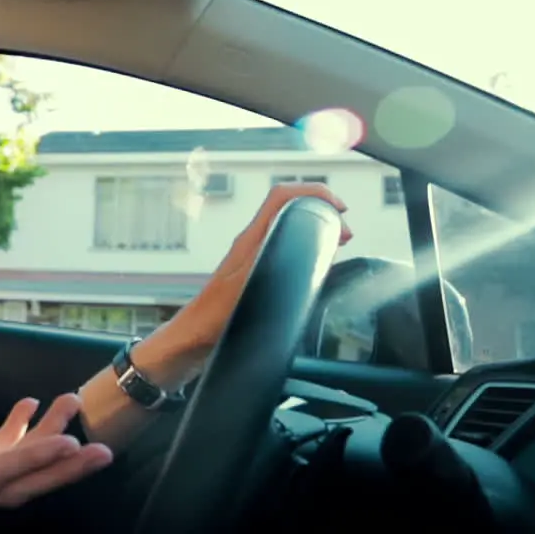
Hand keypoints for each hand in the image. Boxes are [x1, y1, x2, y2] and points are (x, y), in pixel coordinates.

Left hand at [165, 182, 351, 353]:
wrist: (190, 341)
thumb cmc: (211, 320)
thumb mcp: (247, 289)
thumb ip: (272, 265)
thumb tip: (307, 247)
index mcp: (250, 241)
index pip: (282, 197)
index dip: (314, 193)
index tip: (339, 208)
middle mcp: (251, 244)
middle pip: (289, 207)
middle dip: (321, 209)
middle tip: (344, 231)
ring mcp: (252, 259)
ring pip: (288, 227)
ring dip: (315, 227)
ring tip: (337, 242)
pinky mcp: (253, 275)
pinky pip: (285, 248)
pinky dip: (307, 249)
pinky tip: (316, 267)